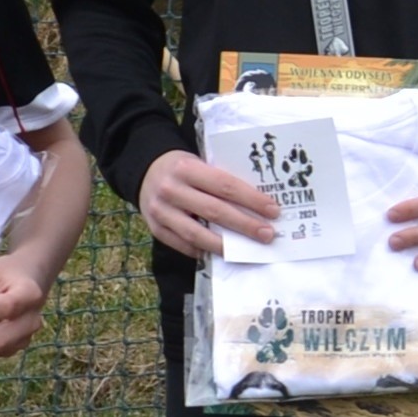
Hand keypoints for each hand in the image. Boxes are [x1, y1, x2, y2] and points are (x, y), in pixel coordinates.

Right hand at [139, 147, 280, 259]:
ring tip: (248, 249)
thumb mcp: (198, 163)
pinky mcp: (156, 229)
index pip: (225, 185)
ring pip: (198, 234)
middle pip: (215, 211)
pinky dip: (205, 251)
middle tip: (268, 234)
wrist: (144, 171)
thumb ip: (219, 181)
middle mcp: (172, 190)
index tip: (273, 210)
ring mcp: (161, 212)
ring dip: (227, 245)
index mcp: (187, 168)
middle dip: (245, 225)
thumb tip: (256, 205)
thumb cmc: (181, 168)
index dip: (251, 199)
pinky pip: (184, 245)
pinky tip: (223, 253)